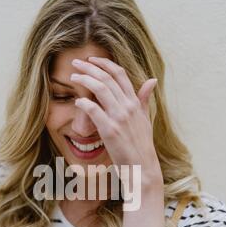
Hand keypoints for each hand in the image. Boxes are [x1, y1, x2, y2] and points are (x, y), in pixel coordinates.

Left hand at [70, 57, 161, 181]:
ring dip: (84, 79)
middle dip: (90, 67)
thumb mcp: (145, 119)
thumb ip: (144, 99)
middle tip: (76, 62)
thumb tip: (152, 80)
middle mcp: (128, 107)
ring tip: (73, 76)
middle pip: (107, 78)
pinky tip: (77, 101)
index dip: (105, 63)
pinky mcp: (110, 130)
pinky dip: (84, 103)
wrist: (142, 167)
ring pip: (100, 89)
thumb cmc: (141, 145)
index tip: (92, 59)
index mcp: (135, 103)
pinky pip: (94, 110)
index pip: (120, 74)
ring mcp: (119, 118)